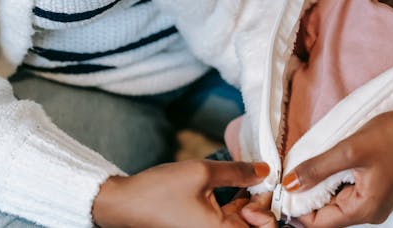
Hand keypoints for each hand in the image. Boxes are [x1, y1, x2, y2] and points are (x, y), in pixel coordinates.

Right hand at [92, 159, 269, 227]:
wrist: (125, 204)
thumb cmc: (160, 191)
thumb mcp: (203, 173)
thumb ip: (237, 172)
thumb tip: (265, 170)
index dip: (268, 209)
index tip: (260, 185)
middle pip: (255, 227)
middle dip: (261, 204)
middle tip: (256, 180)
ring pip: (243, 223)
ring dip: (249, 203)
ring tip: (247, 178)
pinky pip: (229, 220)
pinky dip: (237, 205)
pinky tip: (236, 185)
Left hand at [282, 98, 392, 227]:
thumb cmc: (391, 135)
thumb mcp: (349, 150)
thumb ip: (317, 169)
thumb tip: (289, 184)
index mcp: (365, 209)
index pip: (320, 223)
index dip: (298, 209)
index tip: (282, 188)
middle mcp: (370, 212)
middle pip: (327, 214)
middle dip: (307, 196)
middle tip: (292, 172)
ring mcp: (374, 200)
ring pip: (335, 200)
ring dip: (319, 185)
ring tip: (309, 164)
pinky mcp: (375, 187)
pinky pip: (346, 190)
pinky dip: (332, 179)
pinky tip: (326, 162)